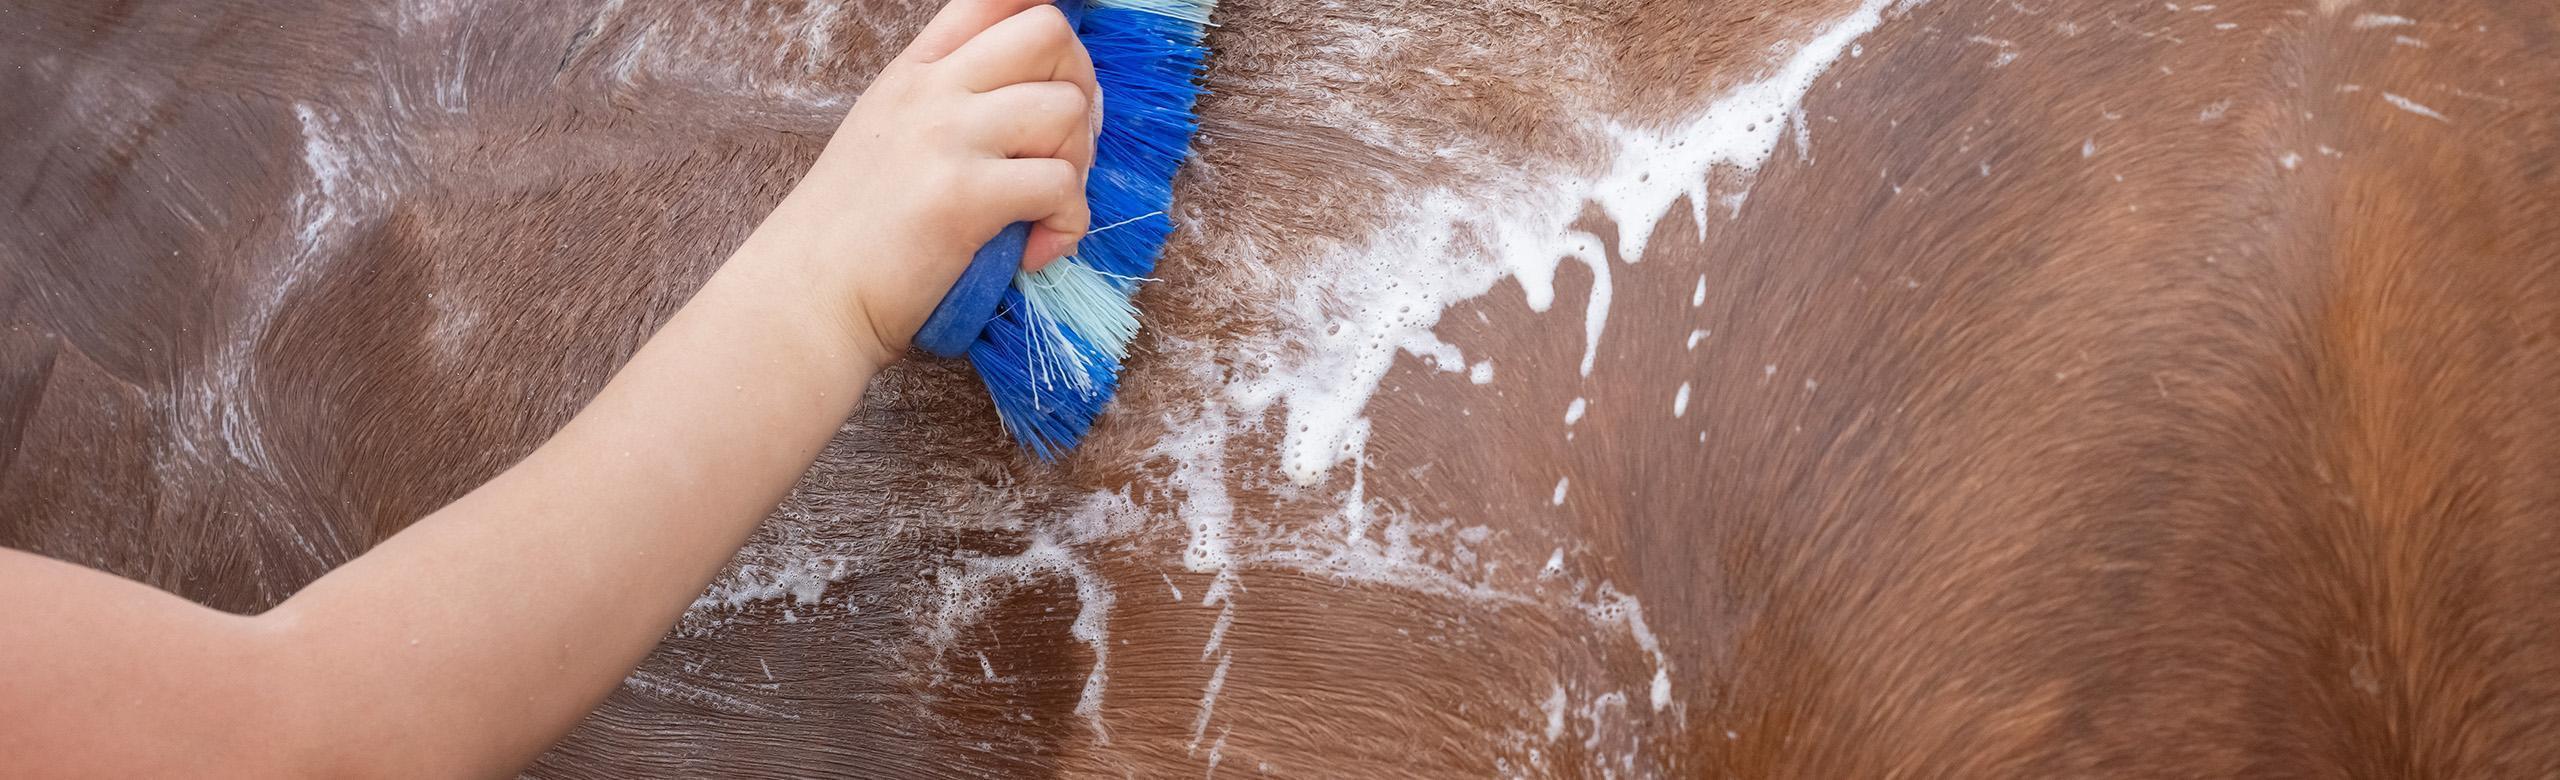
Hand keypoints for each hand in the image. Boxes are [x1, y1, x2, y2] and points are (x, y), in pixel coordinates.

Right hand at [751, 0, 1097, 365]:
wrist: (806, 299)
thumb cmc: (853, 234)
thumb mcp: (889, 134)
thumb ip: (948, 104)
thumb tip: (1034, 98)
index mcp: (915, 70)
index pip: (997, 0)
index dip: (1048, 33)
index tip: (1057, 84)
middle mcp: (931, 89)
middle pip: (1049, 32)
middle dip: (1082, 86)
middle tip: (1064, 148)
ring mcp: (947, 137)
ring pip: (1067, 108)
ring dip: (1078, 163)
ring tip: (1047, 206)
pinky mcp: (964, 196)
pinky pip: (1062, 185)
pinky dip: (1067, 224)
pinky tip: (1036, 250)